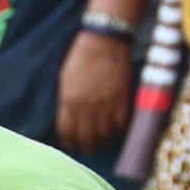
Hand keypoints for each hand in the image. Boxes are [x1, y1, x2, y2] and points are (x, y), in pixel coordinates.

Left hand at [55, 32, 131, 153]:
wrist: (105, 41)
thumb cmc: (82, 58)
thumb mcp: (66, 81)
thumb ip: (67, 102)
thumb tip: (69, 119)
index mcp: (69, 102)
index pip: (67, 132)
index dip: (69, 141)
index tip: (71, 144)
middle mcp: (86, 107)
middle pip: (86, 139)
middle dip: (86, 147)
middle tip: (88, 149)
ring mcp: (106, 105)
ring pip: (104, 136)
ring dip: (103, 141)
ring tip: (102, 141)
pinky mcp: (122, 100)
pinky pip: (121, 125)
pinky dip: (119, 130)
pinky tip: (116, 129)